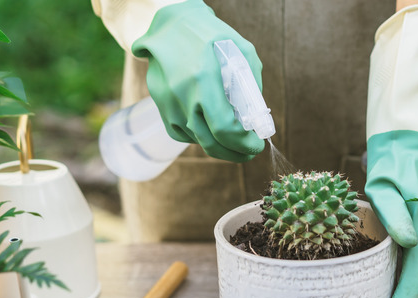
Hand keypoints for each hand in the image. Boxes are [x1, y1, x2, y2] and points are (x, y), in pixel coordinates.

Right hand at [132, 0, 264, 161]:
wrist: (172, 22)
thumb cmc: (213, 36)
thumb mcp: (243, 52)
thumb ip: (251, 87)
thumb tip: (257, 122)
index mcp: (204, 76)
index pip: (224, 127)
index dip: (243, 144)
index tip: (256, 145)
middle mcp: (182, 92)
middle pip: (210, 141)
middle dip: (234, 153)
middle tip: (249, 152)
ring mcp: (167, 100)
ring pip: (196, 139)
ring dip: (218, 146)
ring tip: (234, 139)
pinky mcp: (160, 104)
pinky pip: (181, 133)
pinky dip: (198, 136)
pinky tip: (210, 128)